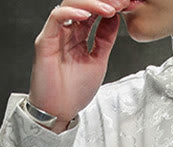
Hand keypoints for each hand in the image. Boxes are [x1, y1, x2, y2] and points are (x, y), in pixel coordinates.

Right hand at [28, 0, 128, 130]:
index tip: (128, 6)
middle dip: (103, 1)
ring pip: (70, 5)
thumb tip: (115, 18)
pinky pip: (56, 18)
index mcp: (78, 35)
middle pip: (83, 4)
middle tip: (122, 2)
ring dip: (91, 4)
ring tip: (109, 8)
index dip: (110, 6)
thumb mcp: (98, 61)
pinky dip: (71, 13)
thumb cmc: (74, 91)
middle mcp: (66, 31)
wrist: (60, 110)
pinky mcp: (45, 41)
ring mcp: (55, 34)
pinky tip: (86, 15)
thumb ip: (105, 39)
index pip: (93, 11)